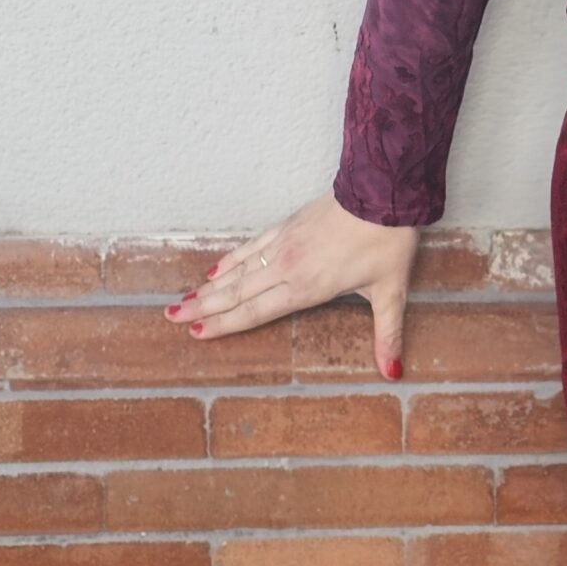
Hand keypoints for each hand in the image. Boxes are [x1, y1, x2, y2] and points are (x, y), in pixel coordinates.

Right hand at [161, 191, 419, 378]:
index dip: (226, 324)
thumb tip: (394, 373)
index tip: (198, 333)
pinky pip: (252, 246)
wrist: (382, 192)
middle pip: (238, 293)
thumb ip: (387, 335)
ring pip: (239, 271)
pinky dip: (231, 259)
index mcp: (307, 288)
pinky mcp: (288, 224)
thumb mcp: (391, 292)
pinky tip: (215, 268)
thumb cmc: (387, 242)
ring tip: (182, 298)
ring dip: (209, 286)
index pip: (257, 312)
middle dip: (204, 307)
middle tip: (172, 317)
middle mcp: (287, 267)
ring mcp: (284, 244)